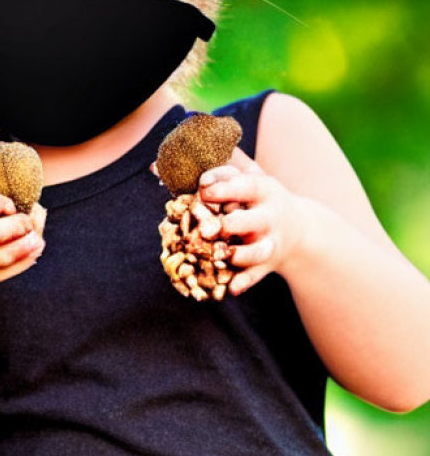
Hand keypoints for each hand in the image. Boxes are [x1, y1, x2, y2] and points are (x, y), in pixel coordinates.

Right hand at [0, 193, 45, 287]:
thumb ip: (1, 204)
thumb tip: (36, 210)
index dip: (2, 203)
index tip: (10, 205)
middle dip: (15, 226)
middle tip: (27, 222)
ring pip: (2, 257)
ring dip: (24, 247)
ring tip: (36, 239)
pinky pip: (10, 270)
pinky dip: (27, 258)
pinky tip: (35, 248)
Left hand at [198, 149, 305, 294]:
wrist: (301, 229)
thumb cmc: (257, 197)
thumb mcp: (245, 177)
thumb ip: (212, 169)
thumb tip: (155, 166)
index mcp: (263, 190)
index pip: (246, 186)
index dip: (225, 187)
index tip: (203, 189)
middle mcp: (269, 216)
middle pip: (255, 220)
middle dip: (233, 224)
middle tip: (210, 227)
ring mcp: (271, 242)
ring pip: (259, 250)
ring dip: (241, 254)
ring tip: (223, 255)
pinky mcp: (269, 264)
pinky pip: (257, 275)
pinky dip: (245, 282)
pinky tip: (231, 289)